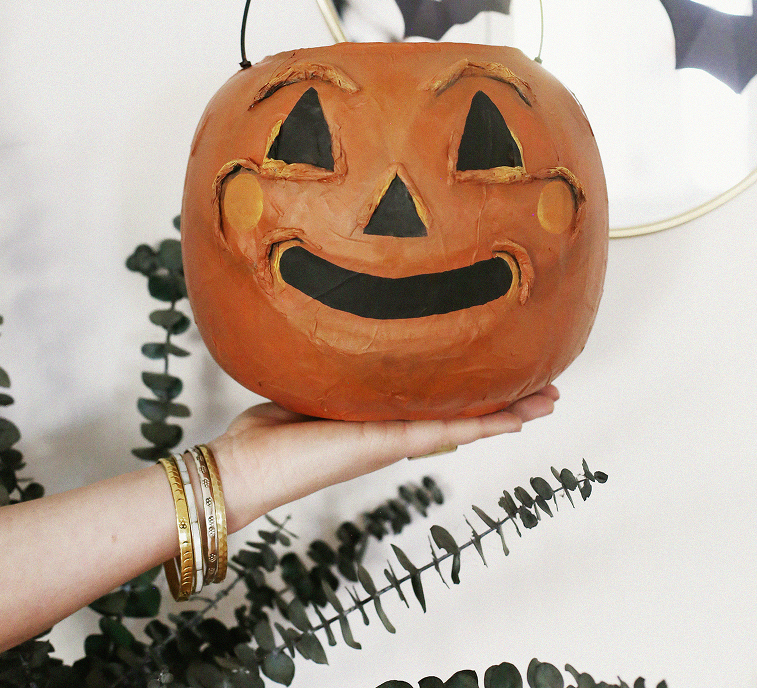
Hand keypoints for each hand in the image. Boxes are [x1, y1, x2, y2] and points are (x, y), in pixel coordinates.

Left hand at [210, 385, 559, 531]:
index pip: (437, 402)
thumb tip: (336, 323)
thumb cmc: (264, 431)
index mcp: (379, 416)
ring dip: (508, 413)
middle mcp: (394, 431)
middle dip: (506, 403)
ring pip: (465, 424)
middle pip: (463, 415)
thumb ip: (331, 359)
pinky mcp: (384, 443)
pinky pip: (444, 430)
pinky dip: (482, 423)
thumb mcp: (308, 380)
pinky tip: (514, 418)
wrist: (243, 468)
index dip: (474, 392)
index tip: (506, 376)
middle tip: (549, 390)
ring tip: (548, 401)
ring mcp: (393, 440)